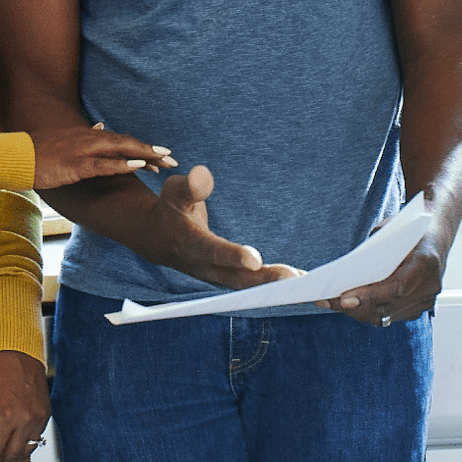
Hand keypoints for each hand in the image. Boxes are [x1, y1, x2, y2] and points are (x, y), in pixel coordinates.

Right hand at [30, 124, 175, 189]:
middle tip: (172, 160)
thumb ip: (85, 135)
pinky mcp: (74, 165)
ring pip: (119, 151)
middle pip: (127, 143)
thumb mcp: (65, 141)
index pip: (122, 141)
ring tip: (164, 163)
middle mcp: (89, 140)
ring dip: (143, 155)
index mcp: (88, 137)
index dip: (143, 148)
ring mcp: (82, 151)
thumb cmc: (39, 152)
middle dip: (151, 152)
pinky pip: (102, 164)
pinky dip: (121, 165)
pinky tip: (138, 168)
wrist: (15, 157)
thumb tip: (102, 125)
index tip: (162, 156)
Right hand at [137, 164, 302, 289]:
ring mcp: (215, 276)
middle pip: (235, 278)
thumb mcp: (174, 191)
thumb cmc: (170, 208)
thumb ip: (190, 186)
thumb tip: (203, 174)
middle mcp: (204, 266)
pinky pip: (251, 286)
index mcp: (190, 244)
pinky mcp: (226, 278)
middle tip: (292, 278)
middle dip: (264, 279)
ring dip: (274, 287)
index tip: (255, 260)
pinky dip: (272, 287)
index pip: (213, 251)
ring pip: (246, 286)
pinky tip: (299, 283)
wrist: (156, 239)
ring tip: (304, 284)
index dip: (233, 256)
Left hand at [316, 230, 444, 325]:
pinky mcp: (420, 308)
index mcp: (426, 262)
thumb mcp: (389, 229)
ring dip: (357, 312)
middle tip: (327, 301)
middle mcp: (429, 286)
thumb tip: (345, 274)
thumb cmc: (409, 227)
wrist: (436, 234)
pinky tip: (349, 304)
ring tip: (332, 304)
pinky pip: (390, 316)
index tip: (344, 299)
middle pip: (388, 306)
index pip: (396, 287)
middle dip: (355, 307)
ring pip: (386, 316)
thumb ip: (372, 251)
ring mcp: (426, 300)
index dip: (369, 296)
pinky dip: (369, 311)